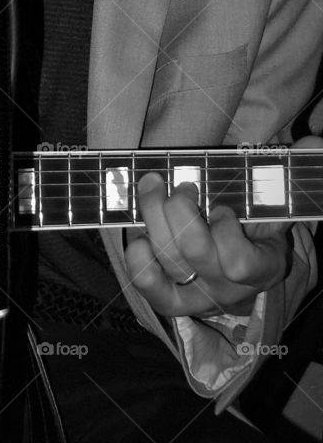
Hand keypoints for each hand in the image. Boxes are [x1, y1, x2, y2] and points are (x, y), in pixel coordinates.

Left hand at [124, 136, 322, 317]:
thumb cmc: (257, 233)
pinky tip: (138, 236)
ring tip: (153, 186)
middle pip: (194, 252)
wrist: (242, 276)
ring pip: (167, 258)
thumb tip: (311, 143)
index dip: (225, 233)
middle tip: (183, 186)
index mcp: (263, 267)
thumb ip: (290, 179)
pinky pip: (148, 285)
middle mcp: (228, 287)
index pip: (239, 263)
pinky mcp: (170, 299)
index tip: (223, 208)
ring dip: (153, 217)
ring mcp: (197, 295)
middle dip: (180, 210)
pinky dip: (137, 259)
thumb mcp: (278, 209)